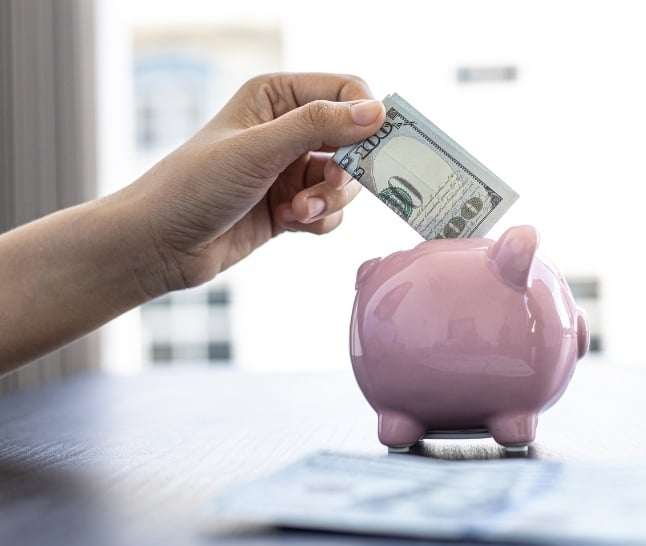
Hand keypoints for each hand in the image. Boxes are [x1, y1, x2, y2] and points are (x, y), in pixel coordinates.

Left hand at [132, 72, 385, 290]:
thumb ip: (318, 125)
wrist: (159, 245)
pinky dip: (319, 219)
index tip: (374, 147)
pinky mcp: (289, 206)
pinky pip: (330, 210)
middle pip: (351, 140)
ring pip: (343, 181)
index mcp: (276, 96)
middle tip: (329, 184)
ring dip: (329, 199)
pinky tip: (290, 223)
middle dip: (345, 168)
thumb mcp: (259, 149)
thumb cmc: (194, 186)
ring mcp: (288, 169)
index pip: (344, 91)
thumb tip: (376, 111)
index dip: (365, 116)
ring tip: (298, 211)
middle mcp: (285, 128)